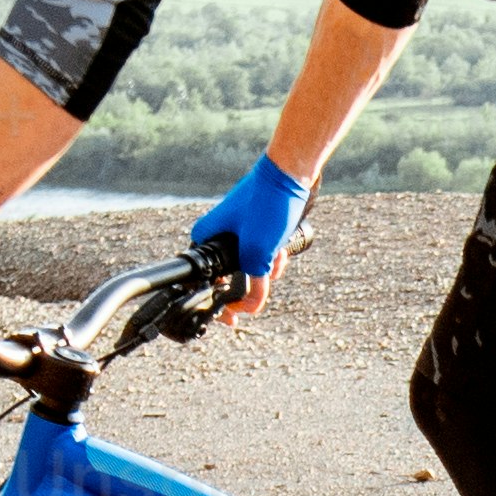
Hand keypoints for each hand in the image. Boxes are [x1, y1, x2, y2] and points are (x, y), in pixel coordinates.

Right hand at [198, 157, 306, 322]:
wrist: (289, 174)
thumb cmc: (267, 207)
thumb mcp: (258, 254)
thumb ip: (252, 286)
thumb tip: (248, 308)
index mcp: (206, 240)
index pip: (206, 283)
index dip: (219, 305)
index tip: (232, 321)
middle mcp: (217, 237)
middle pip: (232, 278)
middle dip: (254, 282)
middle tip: (266, 276)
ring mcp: (237, 234)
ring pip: (251, 268)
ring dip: (268, 269)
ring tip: (278, 254)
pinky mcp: (255, 229)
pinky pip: (262, 255)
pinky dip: (273, 256)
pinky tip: (283, 248)